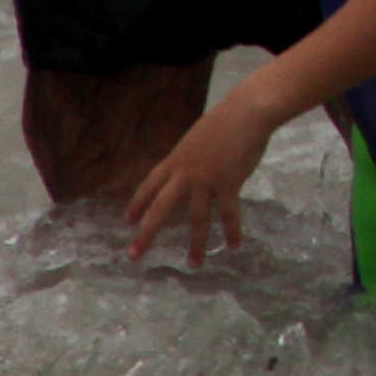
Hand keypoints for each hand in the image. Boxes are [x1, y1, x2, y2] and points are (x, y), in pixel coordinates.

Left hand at [124, 91, 274, 267]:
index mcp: (175, 161)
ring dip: (196, 244)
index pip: (149, 186)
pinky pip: (228, 213)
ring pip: (197, 219)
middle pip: (160, 209)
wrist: (247, 111)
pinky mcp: (228, 184)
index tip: (128, 221)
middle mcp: (185, 174)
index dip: (137, 204)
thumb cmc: (226, 119)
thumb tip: (191, 170)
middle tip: (134, 256)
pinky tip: (233, 245)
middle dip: (146, 234)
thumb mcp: (198, 138)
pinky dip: (232, 231)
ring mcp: (206, 181)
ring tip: (194, 265)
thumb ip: (191, 157)